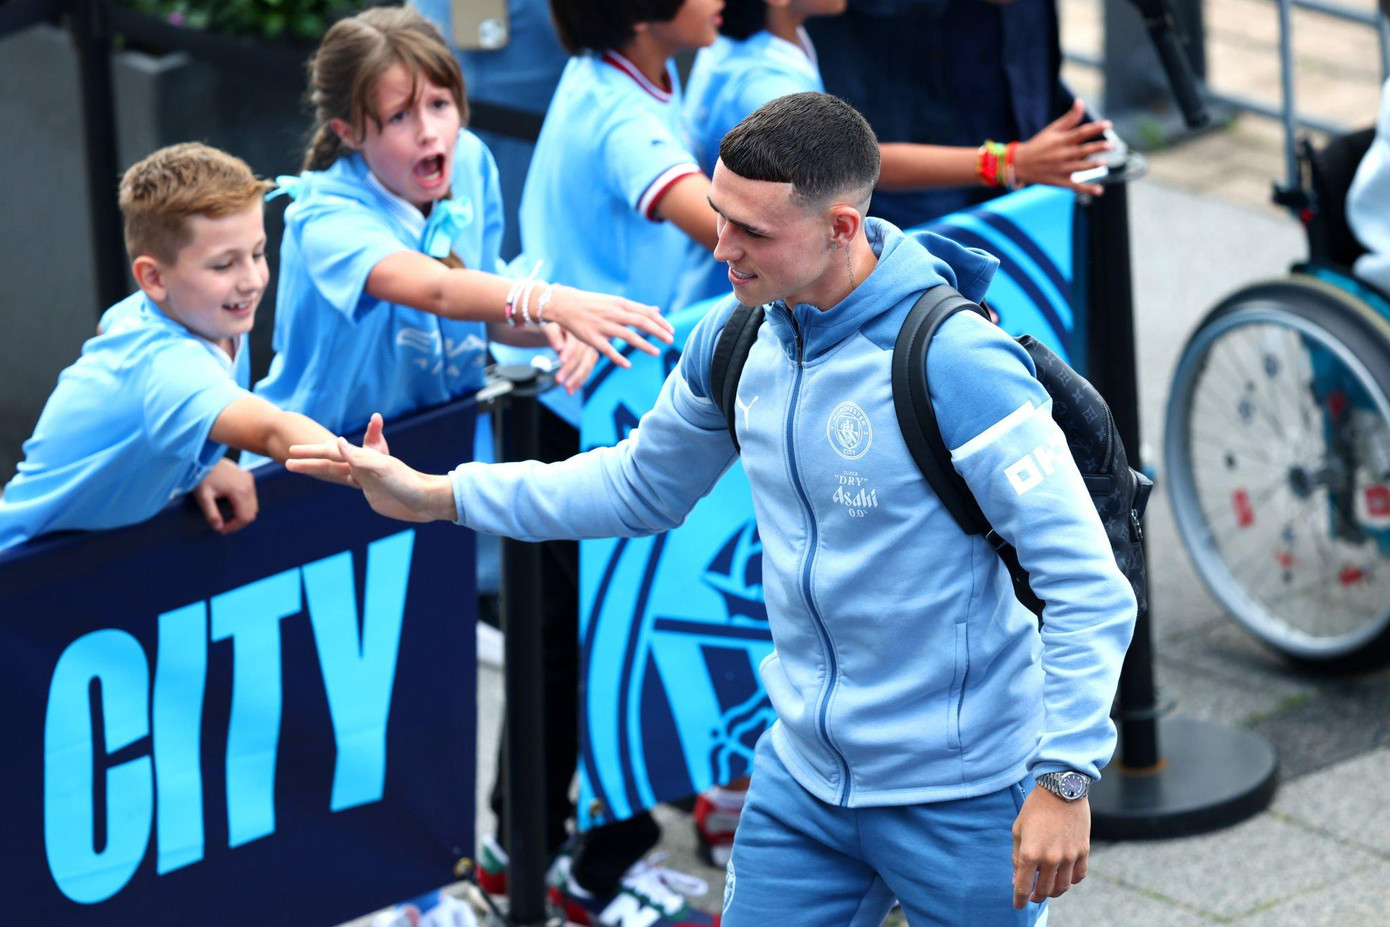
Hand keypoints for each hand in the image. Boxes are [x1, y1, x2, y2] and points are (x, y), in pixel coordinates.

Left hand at [193, 458, 257, 533]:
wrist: (204, 458)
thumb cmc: (202, 476)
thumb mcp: (203, 497)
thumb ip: (211, 514)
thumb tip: (218, 527)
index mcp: (240, 491)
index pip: (244, 517)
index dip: (234, 527)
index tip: (222, 530)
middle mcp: (248, 486)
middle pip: (251, 513)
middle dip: (239, 522)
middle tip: (224, 526)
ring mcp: (250, 481)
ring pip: (253, 506)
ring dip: (242, 514)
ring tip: (227, 516)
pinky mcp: (248, 477)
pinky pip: (251, 497)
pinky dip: (244, 505)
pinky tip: (231, 505)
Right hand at [285, 413, 455, 522]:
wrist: (427, 500)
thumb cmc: (408, 483)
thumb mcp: (383, 468)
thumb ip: (359, 456)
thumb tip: (337, 441)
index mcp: (363, 459)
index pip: (331, 453)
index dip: (311, 452)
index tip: (291, 451)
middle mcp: (362, 468)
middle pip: (330, 462)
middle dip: (309, 462)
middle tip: (286, 462)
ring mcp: (366, 481)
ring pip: (337, 472)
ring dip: (319, 470)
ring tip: (304, 470)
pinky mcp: (372, 494)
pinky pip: (349, 483)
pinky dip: (337, 480)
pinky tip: (333, 479)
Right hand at [543, 285, 673, 368]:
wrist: (564, 304)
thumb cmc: (592, 304)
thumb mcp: (614, 302)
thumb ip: (635, 309)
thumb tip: (656, 311)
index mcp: (620, 304)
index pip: (645, 312)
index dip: (660, 322)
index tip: (671, 330)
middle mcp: (613, 313)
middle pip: (641, 322)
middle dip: (657, 332)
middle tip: (671, 340)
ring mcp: (603, 325)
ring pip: (627, 336)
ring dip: (644, 345)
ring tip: (656, 353)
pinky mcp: (592, 338)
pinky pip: (607, 349)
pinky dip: (618, 358)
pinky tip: (628, 365)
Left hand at [543, 324, 599, 393]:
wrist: (560, 323)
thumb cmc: (553, 324)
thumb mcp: (549, 325)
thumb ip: (553, 335)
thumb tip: (559, 348)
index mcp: (577, 328)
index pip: (575, 342)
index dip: (568, 352)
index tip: (561, 361)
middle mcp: (588, 338)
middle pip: (581, 356)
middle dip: (570, 369)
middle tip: (558, 380)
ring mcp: (591, 347)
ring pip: (587, 364)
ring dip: (577, 378)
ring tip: (567, 390)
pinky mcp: (591, 356)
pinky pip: (588, 369)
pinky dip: (580, 380)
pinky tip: (572, 390)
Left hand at [1012, 786, 1088, 907]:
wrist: (1061, 788)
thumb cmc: (1035, 807)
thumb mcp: (1018, 830)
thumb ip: (1016, 857)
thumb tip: (1017, 878)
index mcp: (1030, 853)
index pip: (1023, 886)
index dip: (1019, 899)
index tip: (1018, 905)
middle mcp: (1050, 858)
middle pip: (1044, 891)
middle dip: (1036, 897)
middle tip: (1032, 896)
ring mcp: (1069, 856)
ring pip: (1063, 887)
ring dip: (1053, 892)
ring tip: (1047, 888)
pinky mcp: (1083, 851)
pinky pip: (1079, 876)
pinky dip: (1071, 881)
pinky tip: (1064, 877)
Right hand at [1013, 99, 1112, 196]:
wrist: (1020, 164)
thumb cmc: (1038, 144)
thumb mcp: (1052, 129)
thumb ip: (1069, 118)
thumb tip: (1081, 102)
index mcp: (1062, 141)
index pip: (1081, 132)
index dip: (1095, 128)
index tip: (1108, 124)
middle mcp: (1062, 155)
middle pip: (1083, 150)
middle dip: (1097, 147)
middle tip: (1111, 145)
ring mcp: (1062, 169)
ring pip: (1080, 168)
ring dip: (1092, 166)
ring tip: (1103, 163)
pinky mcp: (1060, 181)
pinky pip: (1075, 186)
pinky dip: (1087, 189)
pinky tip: (1099, 191)